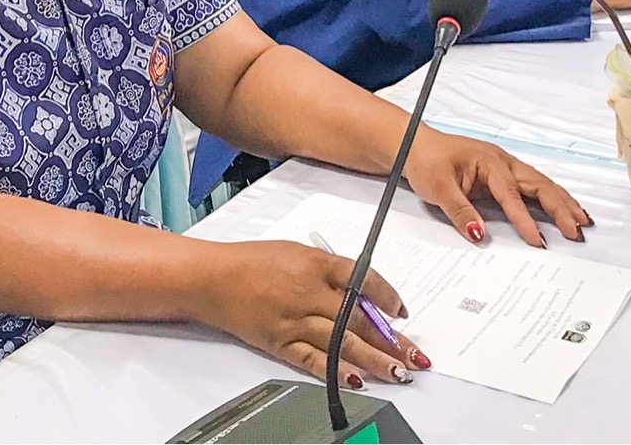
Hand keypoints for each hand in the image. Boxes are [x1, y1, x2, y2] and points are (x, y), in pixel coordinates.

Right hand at [197, 242, 422, 391]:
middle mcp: (310, 293)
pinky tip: (355, 380)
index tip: (401, 310)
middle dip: (392, 339)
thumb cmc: (253, 260)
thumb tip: (361, 290)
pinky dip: (334, 371)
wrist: (214, 278)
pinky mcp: (280, 343)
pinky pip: (312, 360)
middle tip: (416, 354)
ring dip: (375, 360)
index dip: (388, 296)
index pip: (364, 279)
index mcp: (316, 264)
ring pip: (343, 343)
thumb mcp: (297, 251)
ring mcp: (295, 321)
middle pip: (360, 318)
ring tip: (399, 372)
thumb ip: (329, 269)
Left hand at [404, 128, 591, 245]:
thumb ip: (460, 212)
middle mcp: (503, 162)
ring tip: (582, 222)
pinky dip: (552, 198)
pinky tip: (565, 209)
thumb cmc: (426, 161)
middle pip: (539, 184)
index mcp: (489, 162)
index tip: (536, 240)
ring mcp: (506, 167)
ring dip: (563, 202)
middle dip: (561, 208)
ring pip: (542, 184)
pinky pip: (534, 186)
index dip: (525, 219)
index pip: (511, 194)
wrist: (416, 145)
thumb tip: (479, 235)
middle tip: (577, 231)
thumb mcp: (439, 188)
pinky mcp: (504, 174)